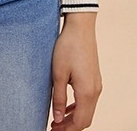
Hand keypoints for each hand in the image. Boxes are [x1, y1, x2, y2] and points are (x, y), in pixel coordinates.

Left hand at [50, 12, 101, 128]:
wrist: (80, 28)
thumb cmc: (67, 47)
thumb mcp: (58, 73)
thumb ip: (58, 97)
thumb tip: (57, 118)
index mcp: (86, 92)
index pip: (79, 122)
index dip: (66, 130)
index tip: (52, 130)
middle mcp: (95, 91)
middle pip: (85, 119)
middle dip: (70, 126)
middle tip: (54, 127)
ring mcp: (96, 84)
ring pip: (87, 110)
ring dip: (74, 117)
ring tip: (58, 119)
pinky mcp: (94, 78)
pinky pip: (88, 100)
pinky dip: (78, 107)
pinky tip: (67, 106)